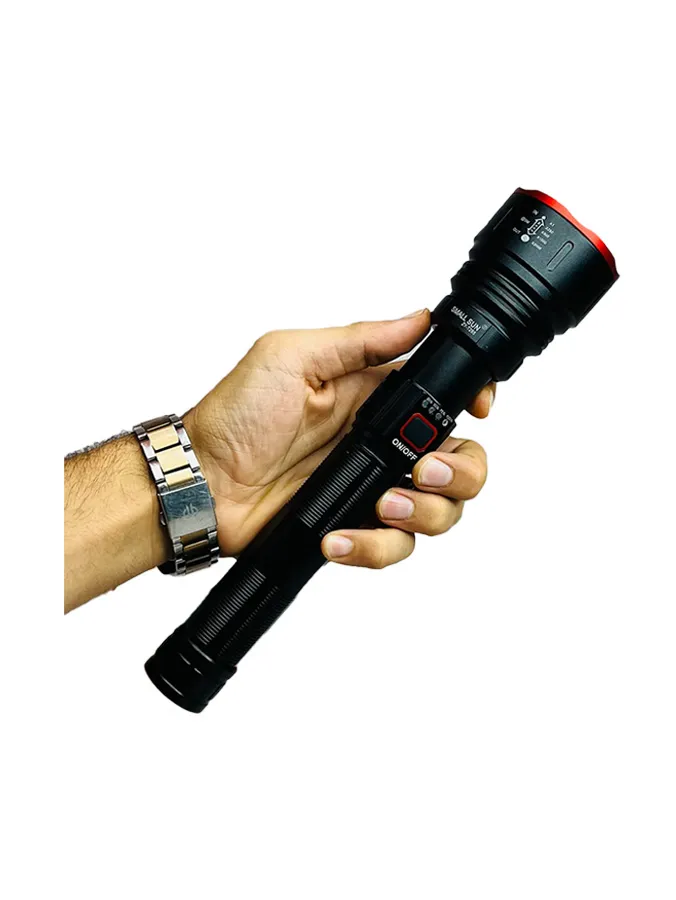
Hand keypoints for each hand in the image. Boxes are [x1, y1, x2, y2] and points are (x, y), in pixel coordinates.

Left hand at [185, 309, 493, 568]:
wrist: (201, 483)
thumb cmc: (234, 416)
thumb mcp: (292, 358)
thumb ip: (359, 340)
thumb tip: (418, 318)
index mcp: (371, 395)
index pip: (443, 397)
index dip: (471, 403)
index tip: (476, 409)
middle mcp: (379, 443)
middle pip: (458, 461)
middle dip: (458, 472)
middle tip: (421, 471)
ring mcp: (369, 487)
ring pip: (438, 510)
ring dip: (422, 512)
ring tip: (381, 504)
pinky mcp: (353, 526)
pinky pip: (392, 546)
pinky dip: (374, 547)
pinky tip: (338, 538)